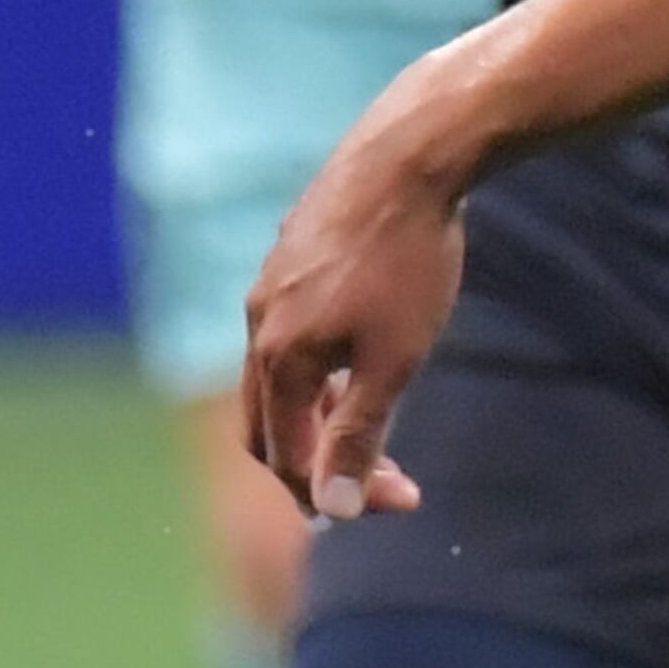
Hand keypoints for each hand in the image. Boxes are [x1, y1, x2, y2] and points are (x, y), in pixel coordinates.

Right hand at [239, 100, 467, 521]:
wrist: (408, 157)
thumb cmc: (409, 262)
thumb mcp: (394, 362)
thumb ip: (360, 435)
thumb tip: (334, 510)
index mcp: (279, 357)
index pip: (289, 457)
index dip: (341, 492)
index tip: (402, 500)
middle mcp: (258, 323)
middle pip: (269, 425)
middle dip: (318, 464)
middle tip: (378, 485)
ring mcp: (270, 287)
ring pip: (279, 378)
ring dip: (319, 417)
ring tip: (375, 429)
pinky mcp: (291, 259)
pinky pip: (290, 336)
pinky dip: (319, 371)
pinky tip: (362, 363)